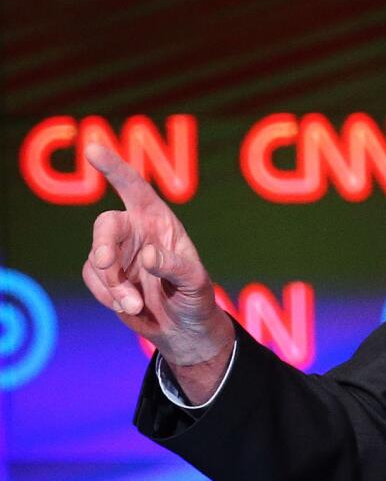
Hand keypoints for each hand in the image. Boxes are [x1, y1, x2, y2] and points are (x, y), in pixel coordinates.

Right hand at [81, 143, 234, 372]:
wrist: (185, 331)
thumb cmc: (197, 301)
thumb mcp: (196, 284)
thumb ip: (175, 268)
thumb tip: (148, 256)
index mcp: (161, 223)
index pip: (135, 189)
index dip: (115, 168)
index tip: (93, 149)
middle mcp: (137, 233)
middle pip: (106, 225)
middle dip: (103, 246)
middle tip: (107, 265)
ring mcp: (119, 254)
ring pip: (96, 258)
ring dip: (111, 284)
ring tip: (135, 305)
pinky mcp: (106, 276)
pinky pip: (93, 279)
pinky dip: (107, 295)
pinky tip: (128, 307)